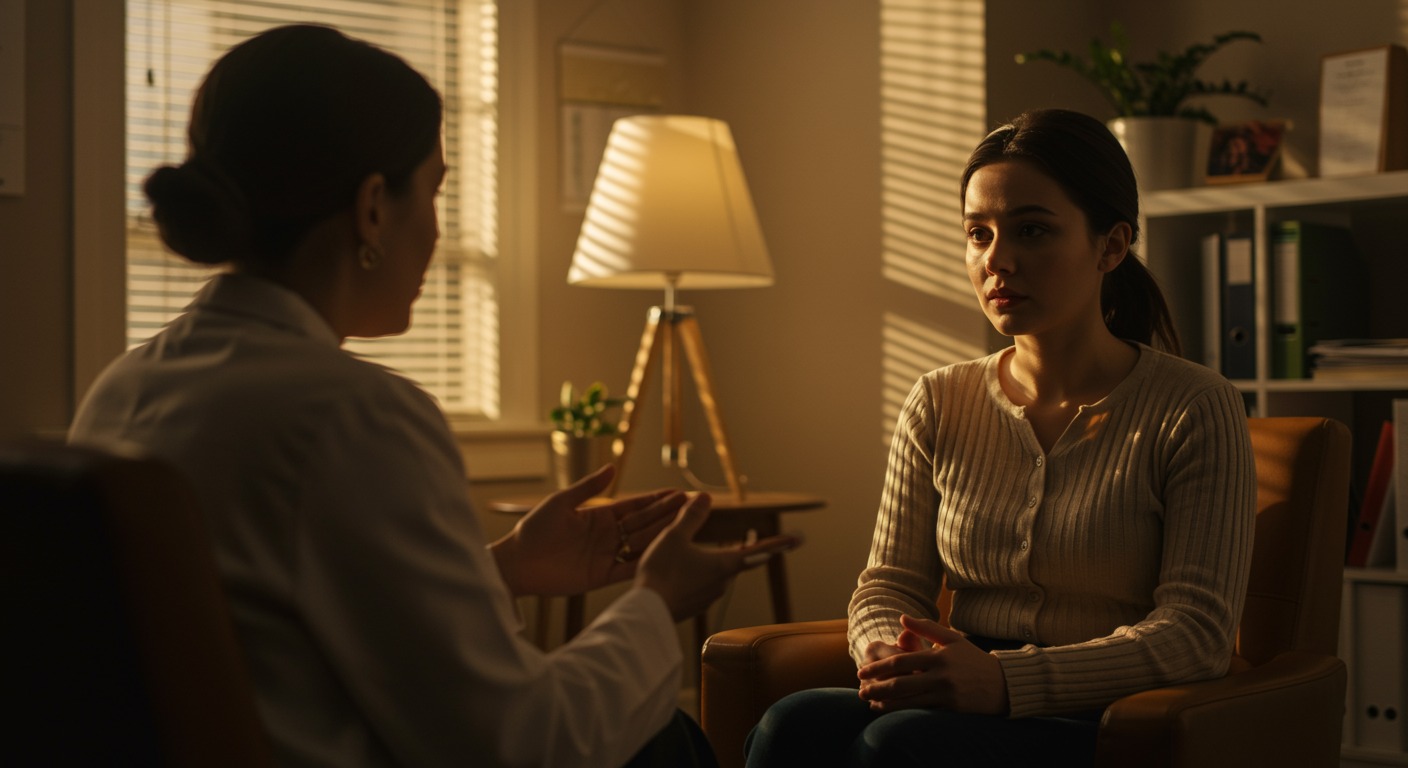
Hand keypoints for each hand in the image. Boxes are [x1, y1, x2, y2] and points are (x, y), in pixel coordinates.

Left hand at [492, 464, 684, 595]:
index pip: (635, 506)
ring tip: (687, 529)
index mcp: (599, 516)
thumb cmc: (534, 529)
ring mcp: (606, 556)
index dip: (656, 500)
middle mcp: (607, 536)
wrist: (518, 563)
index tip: (678, 493)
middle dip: (667, 515)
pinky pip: (628, 569)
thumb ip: (588, 488)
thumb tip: (613, 468)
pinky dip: (645, 564)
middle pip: (643, 524)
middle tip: (692, 507)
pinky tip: (665, 558)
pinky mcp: (601, 577)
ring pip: (640, 545)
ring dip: (662, 537)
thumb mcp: (561, 503)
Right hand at [634, 492, 801, 621]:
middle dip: (743, 551)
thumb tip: (704, 496)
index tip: (799, 539)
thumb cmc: (662, 571)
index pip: (758, 552)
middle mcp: (721, 583)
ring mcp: (708, 597)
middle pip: (737, 562)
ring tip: (710, 553)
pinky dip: (698, 576)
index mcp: (724, 565)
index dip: (778, 543)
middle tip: (753, 540)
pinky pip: (702, 586)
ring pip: (718, 575)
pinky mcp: (693, 606)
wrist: (645, 611)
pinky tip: (684, 573)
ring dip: (716, 563)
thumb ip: (691, 516)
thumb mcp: (675, 536)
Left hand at [855, 614, 1009, 714]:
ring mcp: (946, 694)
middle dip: (877, 687)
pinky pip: (922, 711)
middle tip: (861, 689)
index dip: (879, 667)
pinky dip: (903, 712)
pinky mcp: (951, 709)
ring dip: (886, 703)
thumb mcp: (952, 639)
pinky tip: (890, 711)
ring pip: (909, 701)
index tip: (862, 671)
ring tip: (870, 702)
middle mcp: (941, 676)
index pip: (901, 661)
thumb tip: (901, 617)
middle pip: (901, 683)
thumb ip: (925, 628)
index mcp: (938, 656)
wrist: (1003, 684)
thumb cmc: (973, 659)